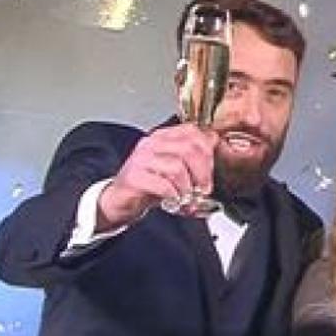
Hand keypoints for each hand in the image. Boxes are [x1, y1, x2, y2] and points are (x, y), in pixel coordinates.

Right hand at [98, 124, 215, 228]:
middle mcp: (151, 144)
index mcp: (163, 137)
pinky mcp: (134, 177)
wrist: (120, 201)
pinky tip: (174, 203)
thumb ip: (194, 157)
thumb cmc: (149, 185)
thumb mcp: (175, 169)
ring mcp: (141, 159)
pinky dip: (175, 197)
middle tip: (203, 190)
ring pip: (177, 167)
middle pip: (189, 149)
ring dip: (188, 188)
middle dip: (203, 173)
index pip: (192, 132)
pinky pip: (163, 185)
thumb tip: (215, 142)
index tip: (210, 173)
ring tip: (188, 200)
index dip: (207, 153)